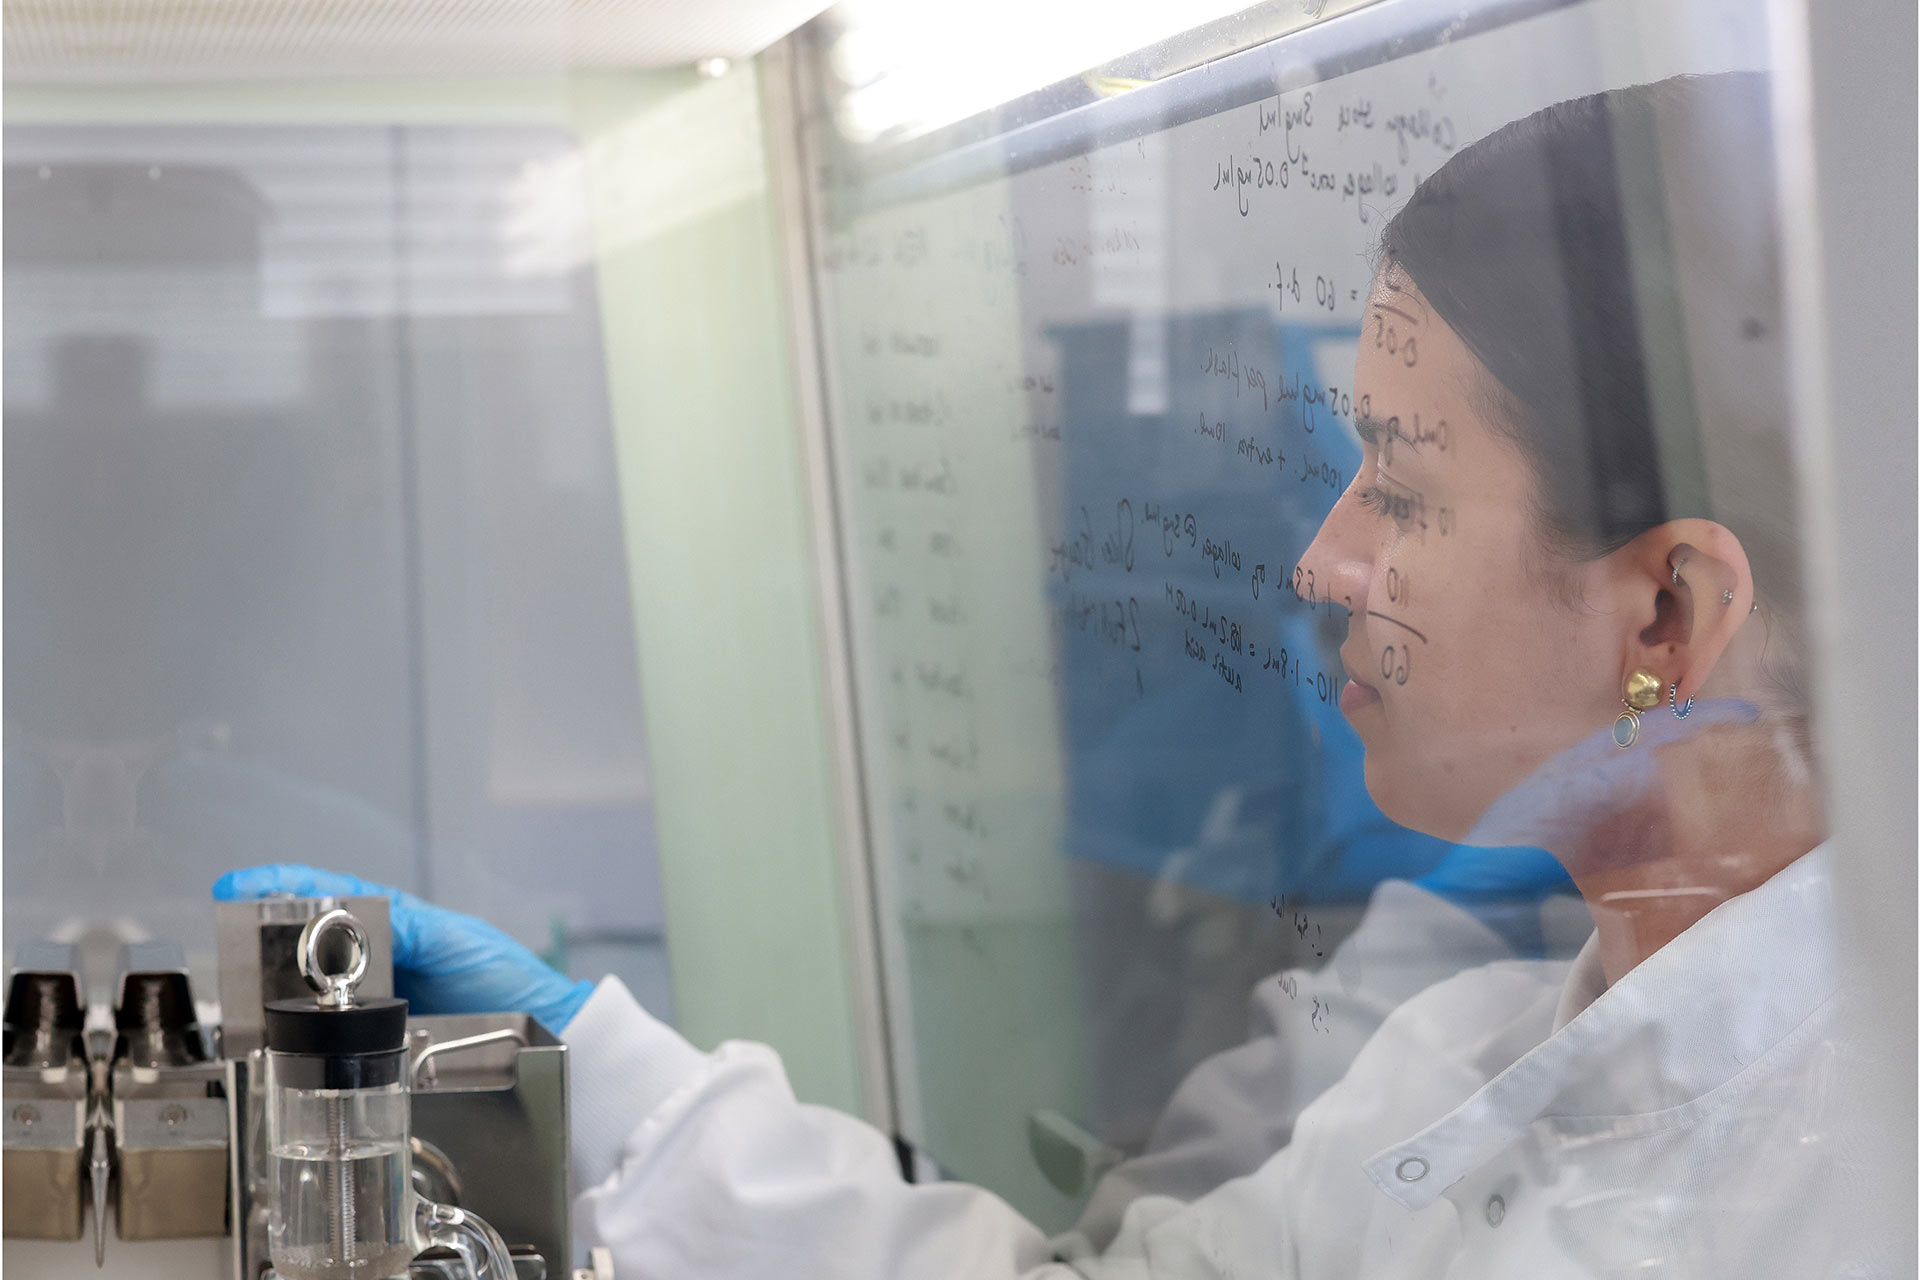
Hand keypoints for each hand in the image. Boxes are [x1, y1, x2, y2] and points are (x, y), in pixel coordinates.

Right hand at [212, 864, 594, 1032]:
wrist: (539, 1028)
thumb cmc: (504, 976)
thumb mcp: (456, 940)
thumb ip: (410, 926)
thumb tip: (357, 914)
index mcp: (396, 921)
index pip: (329, 895)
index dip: (283, 888)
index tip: (239, 885)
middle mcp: (378, 957)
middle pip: (306, 942)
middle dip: (263, 936)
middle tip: (229, 936)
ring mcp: (375, 998)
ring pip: (310, 986)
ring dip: (274, 985)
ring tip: (241, 983)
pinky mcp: (378, 1038)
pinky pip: (332, 1028)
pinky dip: (301, 1026)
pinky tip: (277, 1028)